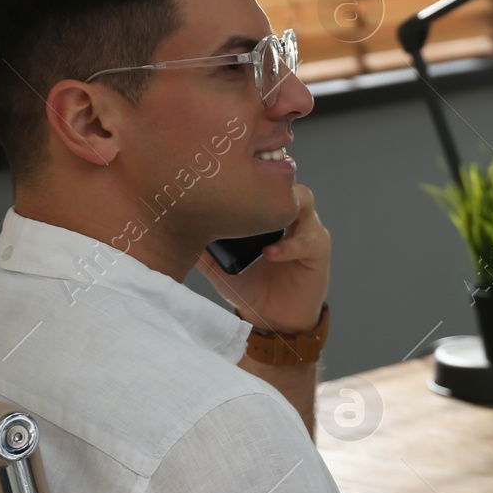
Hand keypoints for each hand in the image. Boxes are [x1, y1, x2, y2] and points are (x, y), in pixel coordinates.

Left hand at [197, 184, 329, 333]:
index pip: (262, 180)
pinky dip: (288, 245)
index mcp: (267, 212)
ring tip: (262, 219)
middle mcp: (288, 214)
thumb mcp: (219, 265)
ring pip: (303, 200)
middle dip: (269, 180)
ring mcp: (307, 229)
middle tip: (246, 187)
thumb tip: (174, 232)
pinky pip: (307, 240)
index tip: (225, 175)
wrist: (272, 319)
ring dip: (283, 207)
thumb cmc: (249, 287)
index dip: (249, 173)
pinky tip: (270, 253)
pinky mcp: (318, 250)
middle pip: (285, 180)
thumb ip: (203, 247)